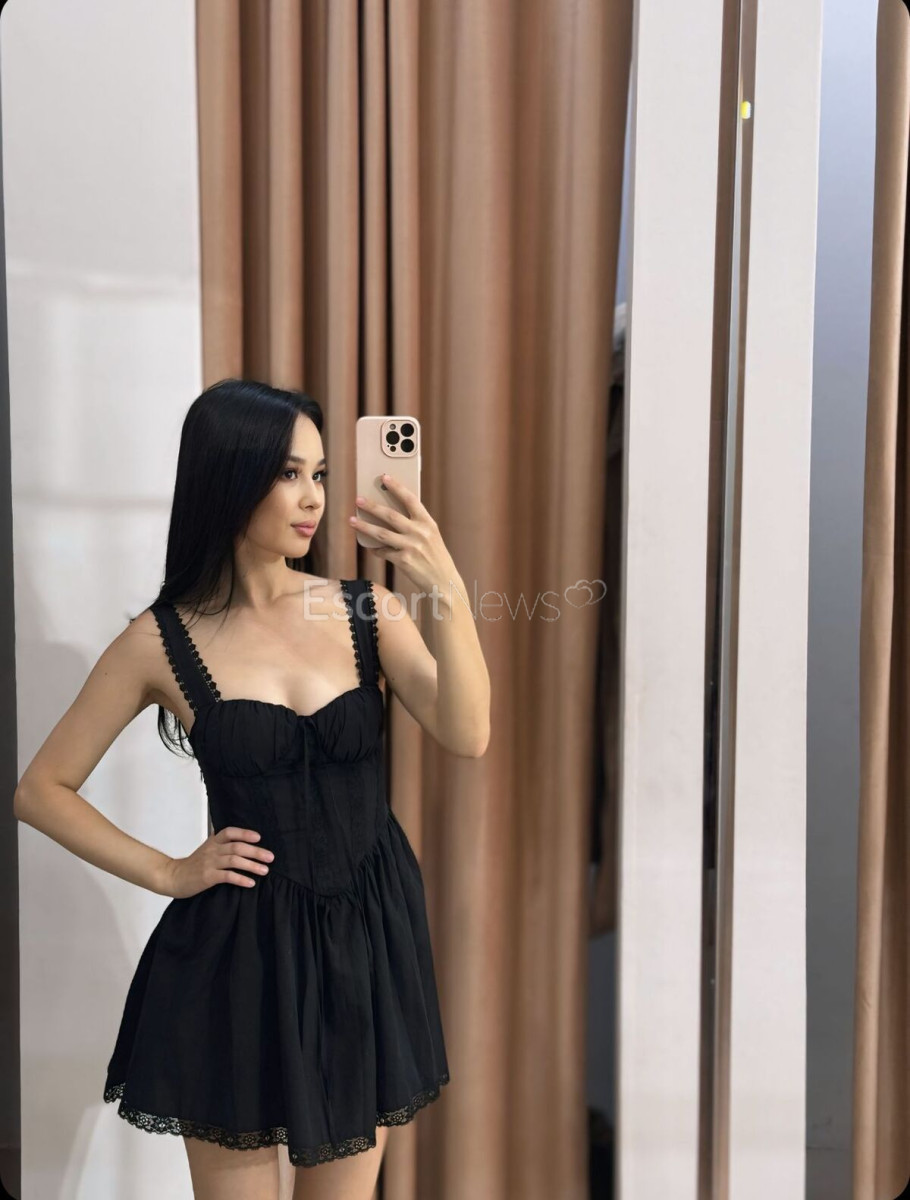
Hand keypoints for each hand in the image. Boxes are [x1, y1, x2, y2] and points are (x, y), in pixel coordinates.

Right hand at [162, 826, 274, 898]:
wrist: (173, 876)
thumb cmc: (193, 865)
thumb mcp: (207, 850)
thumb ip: (222, 846)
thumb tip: (244, 845)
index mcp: (213, 841)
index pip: (230, 832)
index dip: (245, 833)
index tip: (258, 837)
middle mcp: (212, 850)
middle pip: (237, 847)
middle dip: (256, 851)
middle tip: (270, 857)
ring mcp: (210, 863)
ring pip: (235, 861)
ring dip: (252, 865)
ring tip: (265, 870)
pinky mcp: (207, 877)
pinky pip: (227, 876)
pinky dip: (241, 879)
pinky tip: (250, 882)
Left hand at [349, 473, 458, 595]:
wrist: (444, 582)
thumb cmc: (436, 557)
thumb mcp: (431, 536)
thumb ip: (416, 525)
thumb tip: (390, 514)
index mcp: (428, 523)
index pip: (410, 500)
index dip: (397, 487)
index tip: (384, 477)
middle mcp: (420, 533)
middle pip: (391, 515)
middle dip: (372, 506)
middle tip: (358, 499)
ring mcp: (411, 547)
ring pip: (381, 533)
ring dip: (364, 526)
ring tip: (352, 520)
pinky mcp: (403, 561)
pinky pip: (383, 551)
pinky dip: (375, 549)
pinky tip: (369, 547)